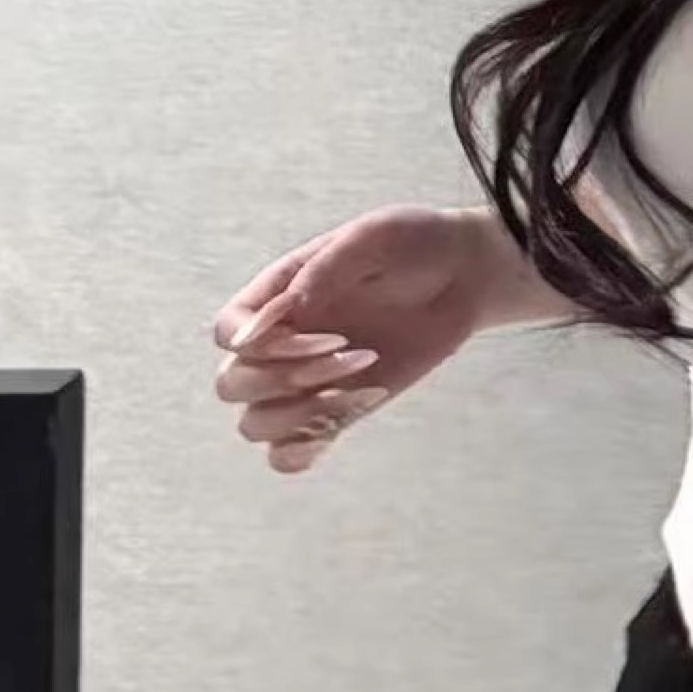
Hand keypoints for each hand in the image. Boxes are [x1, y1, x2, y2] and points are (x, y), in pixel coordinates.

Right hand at [209, 205, 491, 473]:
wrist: (462, 276)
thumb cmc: (413, 246)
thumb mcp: (376, 237)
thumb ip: (328, 267)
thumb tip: (292, 307)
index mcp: (278, 295)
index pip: (230, 332)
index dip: (261, 344)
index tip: (327, 335)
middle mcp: (281, 341)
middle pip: (232, 384)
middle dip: (287, 378)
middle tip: (353, 354)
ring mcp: (305, 382)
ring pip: (254, 425)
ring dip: (299, 417)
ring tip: (361, 387)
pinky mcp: (335, 410)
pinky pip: (286, 454)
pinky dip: (303, 451)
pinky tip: (352, 414)